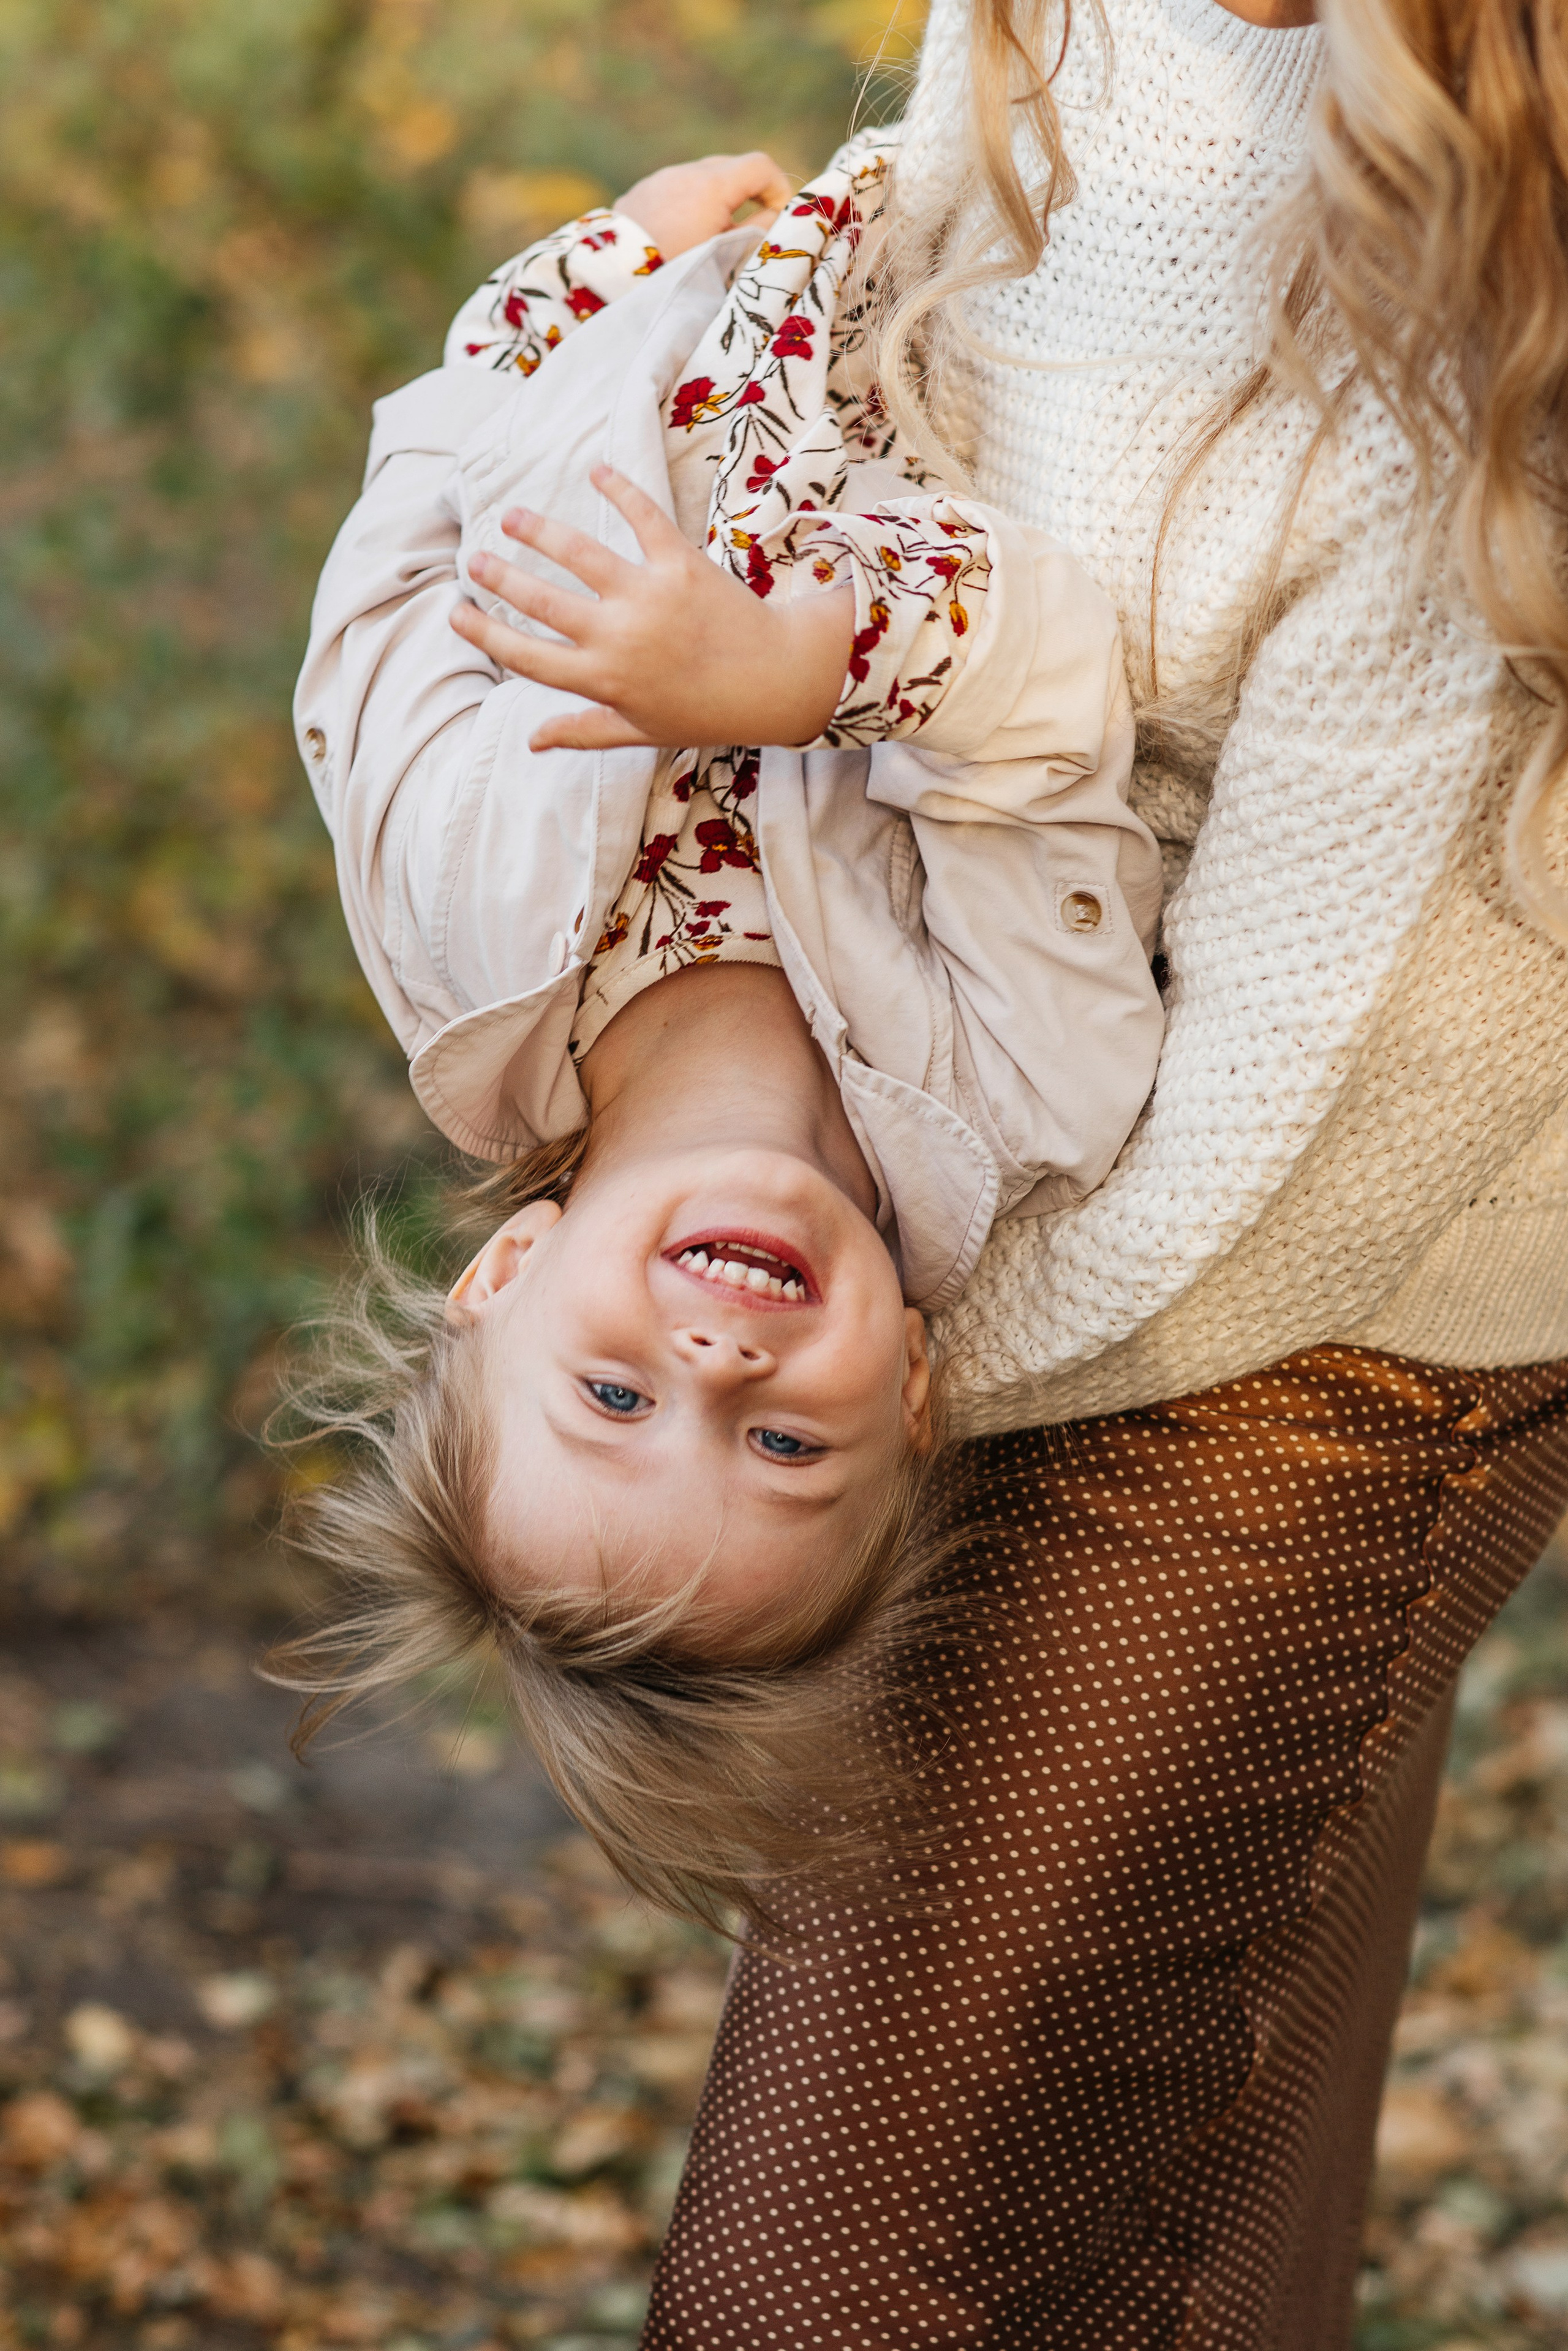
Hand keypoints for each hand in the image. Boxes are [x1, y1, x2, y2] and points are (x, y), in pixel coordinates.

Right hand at [451, 467, 852, 752]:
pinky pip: (644, 517)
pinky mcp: (681, 564)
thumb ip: (583, 730)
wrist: (775, 682)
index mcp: (602, 680)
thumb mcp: (640, 730)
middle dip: (499, 579)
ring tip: (510, 516)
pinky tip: (596, 470)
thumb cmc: (705, 712)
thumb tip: (531, 739)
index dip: (486, 634)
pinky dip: (620, 490)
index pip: (526, 656)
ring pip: (578, 554)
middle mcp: (617, 636)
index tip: (458, 613)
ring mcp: (648, 597)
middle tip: (474, 560)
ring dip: (538, 531)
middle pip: (540, 602)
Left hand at [615, 152, 793, 259]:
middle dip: (749, 194)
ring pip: (700, 179)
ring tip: (711, 239)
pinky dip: (686, 207)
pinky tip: (679, 238)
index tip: (778, 219)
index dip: (778, 189)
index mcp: (712, 185)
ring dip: (715, 201)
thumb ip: (758, 232)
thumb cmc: (677, 274)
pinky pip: (673, 191)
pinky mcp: (638, 194)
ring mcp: (658, 180)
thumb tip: (775, 215)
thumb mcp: (727, 259)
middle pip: (731, 168)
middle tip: (750, 230)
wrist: (613, 281)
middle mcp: (684, 172)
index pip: (760, 166)